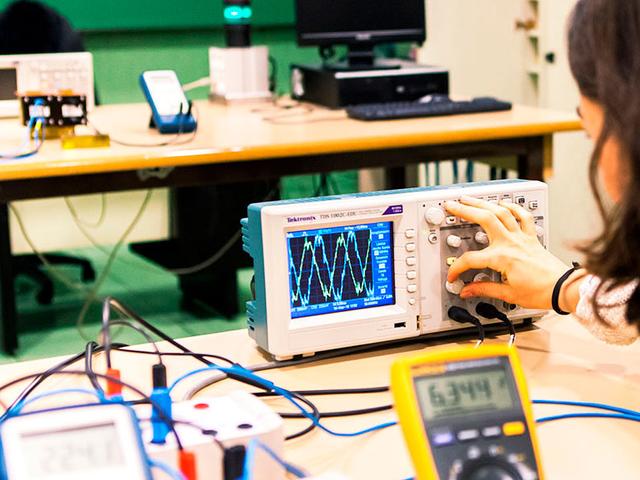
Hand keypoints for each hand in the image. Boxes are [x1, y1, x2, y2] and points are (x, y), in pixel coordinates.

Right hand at [444, 196, 569, 309]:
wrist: (564, 288)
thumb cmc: (541, 291)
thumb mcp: (508, 294)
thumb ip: (484, 290)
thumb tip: (467, 290)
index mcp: (502, 258)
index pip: (471, 260)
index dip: (457, 268)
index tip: (453, 276)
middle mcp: (511, 243)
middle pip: (485, 219)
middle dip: (466, 210)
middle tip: (452, 206)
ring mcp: (521, 237)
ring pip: (501, 212)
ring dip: (484, 203)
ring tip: (470, 198)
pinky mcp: (531, 237)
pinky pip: (523, 216)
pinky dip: (513, 207)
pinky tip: (503, 203)